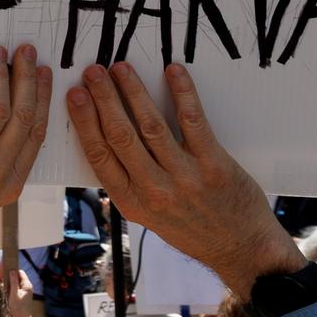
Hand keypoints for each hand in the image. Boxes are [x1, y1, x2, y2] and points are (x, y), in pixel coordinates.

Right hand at [6, 270, 35, 316]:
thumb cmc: (18, 307)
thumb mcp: (14, 293)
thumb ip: (13, 281)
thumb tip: (12, 270)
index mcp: (27, 285)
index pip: (20, 272)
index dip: (13, 271)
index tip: (5, 272)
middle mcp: (27, 287)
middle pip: (18, 277)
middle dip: (11, 277)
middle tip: (3, 281)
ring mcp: (26, 291)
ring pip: (17, 283)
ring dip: (10, 284)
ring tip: (6, 289)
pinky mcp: (23, 295)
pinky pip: (16, 288)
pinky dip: (12, 288)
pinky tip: (8, 293)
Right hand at [65, 62, 301, 295]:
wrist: (241, 249)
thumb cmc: (192, 230)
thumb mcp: (149, 217)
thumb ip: (129, 184)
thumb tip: (106, 141)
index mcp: (131, 202)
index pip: (99, 156)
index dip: (84, 122)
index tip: (74, 95)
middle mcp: (154, 191)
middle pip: (120, 136)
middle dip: (103, 99)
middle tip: (92, 71)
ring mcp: (185, 177)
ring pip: (151, 126)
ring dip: (133, 92)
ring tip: (120, 68)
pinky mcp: (214, 165)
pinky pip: (193, 122)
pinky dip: (182, 93)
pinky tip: (173, 72)